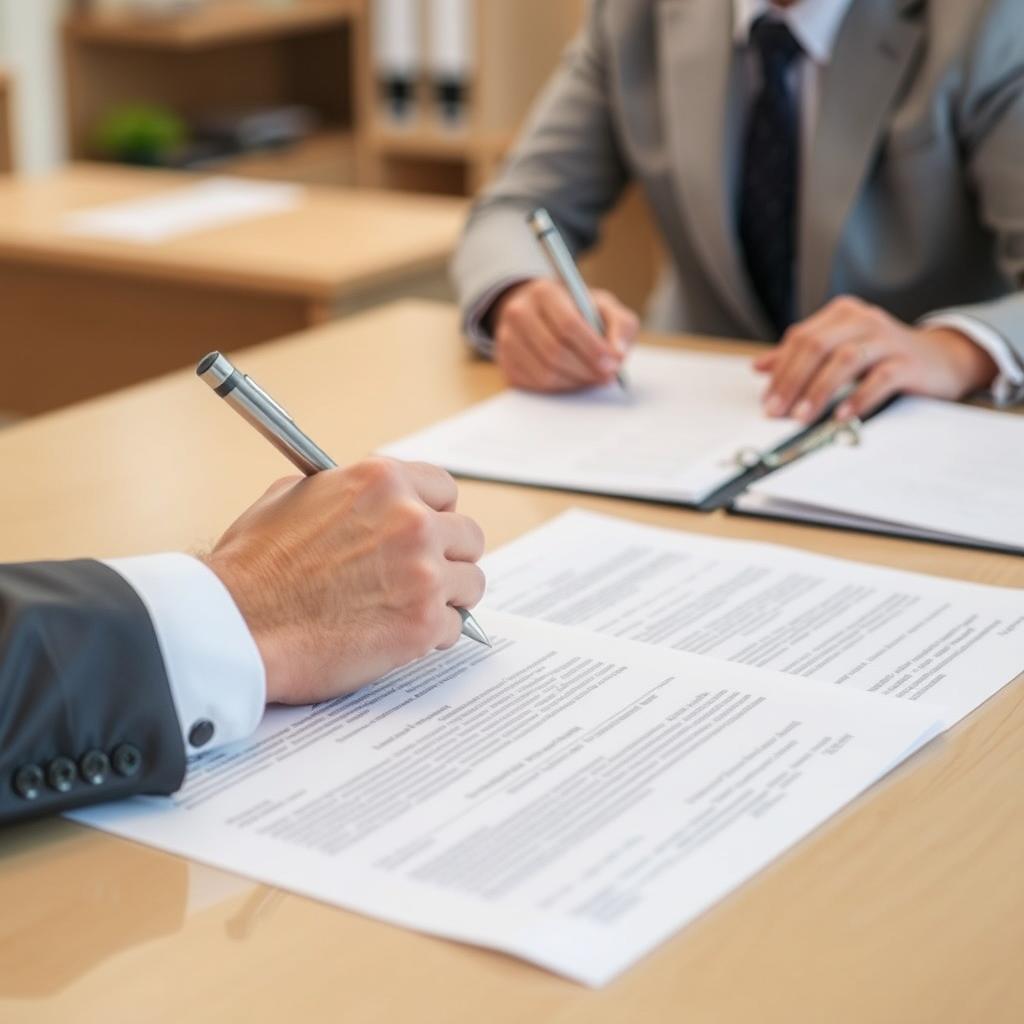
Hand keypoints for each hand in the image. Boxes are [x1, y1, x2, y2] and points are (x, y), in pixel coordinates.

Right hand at [203, 459, 485, 704]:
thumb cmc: (252, 567)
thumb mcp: (291, 497)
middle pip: (468, 536)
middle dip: (448, 557)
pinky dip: (431, 636)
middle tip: (424, 576)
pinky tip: (399, 637)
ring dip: (447, 598)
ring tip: (412, 609)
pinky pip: (453, 627)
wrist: (236, 625)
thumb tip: (365, 503)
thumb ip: (343, 493)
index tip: (430, 531)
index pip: (444, 490)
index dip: (435, 513)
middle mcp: (412, 521)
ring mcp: (423, 573)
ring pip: (470, 583)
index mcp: (383, 482)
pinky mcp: (422, 624)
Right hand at [491, 279, 639, 391]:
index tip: (612, 364)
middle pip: (554, 352)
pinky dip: (560, 388)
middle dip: (586, 369)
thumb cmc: (579, 311)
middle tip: (607, 376)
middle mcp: (518, 313)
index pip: (567, 325)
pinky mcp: (506, 363)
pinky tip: (574, 379)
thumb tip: (617, 354)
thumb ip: (620, 326)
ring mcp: (507, 339)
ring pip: (544, 373)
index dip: (592, 349)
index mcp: (544, 292)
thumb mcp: (605, 307)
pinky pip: (534, 385)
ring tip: (593, 377)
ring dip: (575, 382)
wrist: (543, 313)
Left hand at [754, 296, 997, 422]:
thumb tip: (759, 367)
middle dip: (792, 382)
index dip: (780, 370)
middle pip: (817, 346)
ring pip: (845, 360)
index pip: (800, 338)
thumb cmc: (882, 355)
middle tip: (777, 411)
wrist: (941, 359)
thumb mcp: (839, 349)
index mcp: (841, 314)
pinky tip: (842, 416)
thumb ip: (801, 355)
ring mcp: (887, 339)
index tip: (766, 400)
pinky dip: (857, 397)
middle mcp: (863, 320)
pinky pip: (880, 378)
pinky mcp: (908, 362)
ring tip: (802, 417)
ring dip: (819, 391)